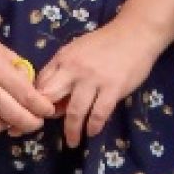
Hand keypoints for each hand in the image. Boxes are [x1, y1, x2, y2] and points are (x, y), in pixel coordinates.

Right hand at [0, 21, 55, 136]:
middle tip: (35, 123)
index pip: (27, 97)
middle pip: (13, 117)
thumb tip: (33, 93)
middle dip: (30, 124)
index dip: (42, 108)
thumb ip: (19, 72)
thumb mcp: (4, 53)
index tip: (49, 111)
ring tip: (10, 119)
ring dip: (6, 126)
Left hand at [35, 18, 164, 147]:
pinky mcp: (114, 87)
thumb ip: (62, 71)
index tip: (37, 115)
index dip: (36, 102)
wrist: (137, 32)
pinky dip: (93, 126)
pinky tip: (92, 131)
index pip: (40, 84)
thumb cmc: (106, 43)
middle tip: (47, 129)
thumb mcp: (77, 49)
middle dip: (47, 116)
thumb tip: (55, 102)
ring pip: (75, 112)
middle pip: (50, 98)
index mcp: (63, 59)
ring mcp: (94, 79)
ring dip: (72, 131)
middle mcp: (75, 69)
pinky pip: (99, 113)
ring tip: (72, 141)